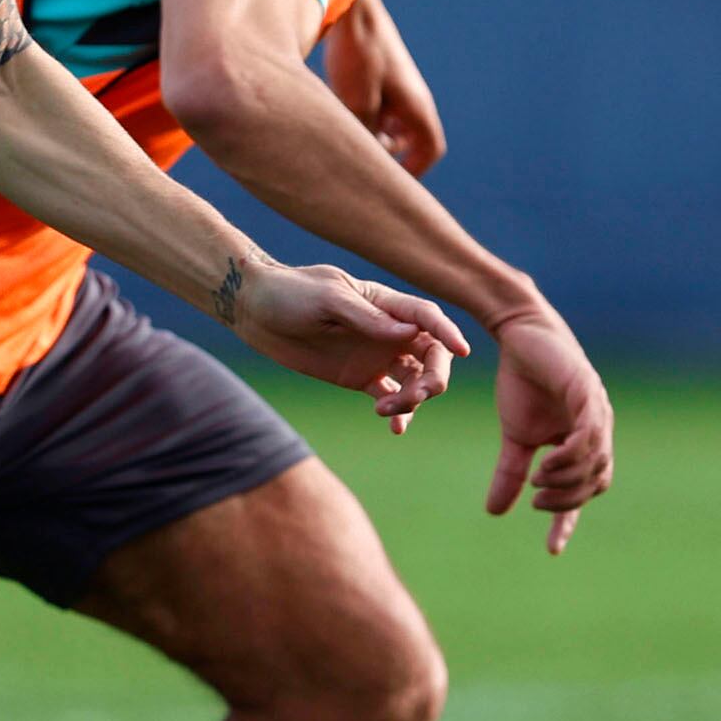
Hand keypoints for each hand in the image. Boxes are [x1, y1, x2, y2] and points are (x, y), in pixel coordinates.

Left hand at [222, 260, 469, 424]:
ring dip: (413, 399)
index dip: (448, 333)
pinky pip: (391, 397)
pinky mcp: (361, 377)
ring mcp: (377, 355)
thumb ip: (368, 318)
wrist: (257, 311)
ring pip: (414, 380)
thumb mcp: (328, 299)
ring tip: (387, 411)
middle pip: (431, 355)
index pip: (428, 317)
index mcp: (386, 303)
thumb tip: (410, 334)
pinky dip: (399, 413)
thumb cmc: (292, 293)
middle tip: (418, 395)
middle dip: (433, 377)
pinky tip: (395, 427)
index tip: (463, 352)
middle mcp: (389, 330)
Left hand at [324, 6, 445, 173]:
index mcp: (416, 106)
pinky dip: (367, 118)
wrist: (353, 11)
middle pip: (412, 140)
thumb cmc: (359, 53)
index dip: (415, 170)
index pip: (431, 149)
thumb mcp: (358, 102)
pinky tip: (341, 112)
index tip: (389, 179)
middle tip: (362, 159)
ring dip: (375, 136)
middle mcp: (413, 98)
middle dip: (389, 154)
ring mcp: (399, 86)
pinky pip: (381, 108)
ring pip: (393, 125)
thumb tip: (366, 161)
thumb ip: (366, 136)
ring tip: (348, 133)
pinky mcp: (382, 78)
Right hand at [480, 307, 613, 553]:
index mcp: (584, 442)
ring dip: (567, 479)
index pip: (586, 489)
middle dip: (567, 499)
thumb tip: (494, 513)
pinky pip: (589, 434)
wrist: (519, 337)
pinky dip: (572, 454)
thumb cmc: (523, 382)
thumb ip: (513, 473)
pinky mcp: (587, 393)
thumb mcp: (515, 436)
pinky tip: (549, 461)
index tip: (552, 549)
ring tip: (538, 481)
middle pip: (595, 481)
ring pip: (595, 461)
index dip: (569, 519)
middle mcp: (598, 430)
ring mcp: (597, 412)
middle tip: (537, 501)